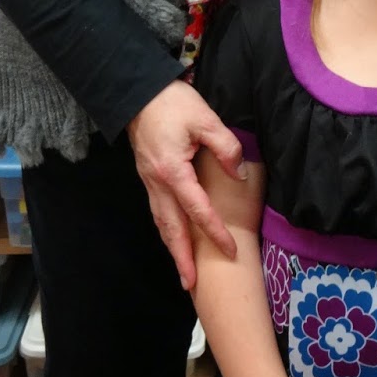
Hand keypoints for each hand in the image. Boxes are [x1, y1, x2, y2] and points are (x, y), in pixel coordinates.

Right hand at [128, 80, 245, 290]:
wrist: (137, 92)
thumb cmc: (172, 103)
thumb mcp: (205, 118)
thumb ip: (225, 147)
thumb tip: (238, 175)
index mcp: (173, 171)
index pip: (198, 210)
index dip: (215, 232)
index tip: (230, 250)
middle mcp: (157, 183)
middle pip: (171, 228)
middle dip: (182, 258)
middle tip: (192, 285)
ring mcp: (149, 182)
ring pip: (161, 222)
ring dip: (172, 248)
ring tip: (183, 272)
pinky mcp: (147, 177)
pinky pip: (157, 211)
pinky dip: (166, 230)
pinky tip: (174, 238)